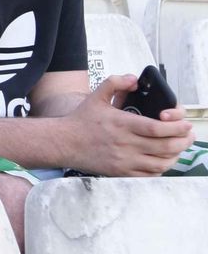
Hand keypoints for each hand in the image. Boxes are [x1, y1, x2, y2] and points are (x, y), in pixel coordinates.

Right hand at [62, 75, 194, 176]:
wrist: (64, 143)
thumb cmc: (81, 120)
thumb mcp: (96, 96)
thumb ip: (115, 83)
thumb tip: (134, 79)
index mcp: (121, 124)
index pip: (157, 129)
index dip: (177, 127)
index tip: (186, 124)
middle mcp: (125, 144)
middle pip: (165, 147)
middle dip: (184, 140)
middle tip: (190, 135)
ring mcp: (124, 161)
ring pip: (162, 163)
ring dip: (177, 155)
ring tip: (180, 147)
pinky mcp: (122, 173)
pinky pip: (151, 174)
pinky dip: (163, 168)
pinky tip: (164, 159)